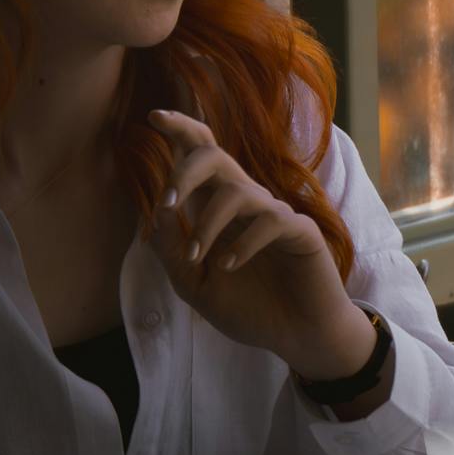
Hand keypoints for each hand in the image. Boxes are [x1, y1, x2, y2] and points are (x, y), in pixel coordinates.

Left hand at [144, 108, 372, 377]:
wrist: (296, 337)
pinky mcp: (299, 231)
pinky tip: (229, 267)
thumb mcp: (195, 286)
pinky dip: (242, 242)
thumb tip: (156, 213)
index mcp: (218, 208)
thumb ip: (172, 252)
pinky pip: (270, 220)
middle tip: (167, 202)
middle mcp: (245, 202)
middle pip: (215, 156)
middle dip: (185, 171)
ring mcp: (274, 213)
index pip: (201, 155)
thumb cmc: (250, 307)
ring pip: (236, 190)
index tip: (154, 117)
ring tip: (196, 258)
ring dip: (207, 223)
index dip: (181, 130)